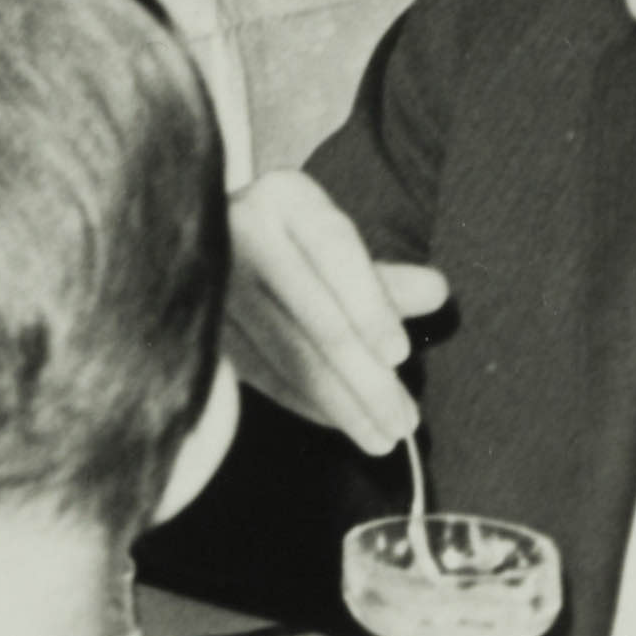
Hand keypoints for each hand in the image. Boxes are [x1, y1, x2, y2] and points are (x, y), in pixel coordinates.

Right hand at [224, 167, 449, 453]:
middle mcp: (241, 227)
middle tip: (403, 423)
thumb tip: (436, 292)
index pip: (334, 250)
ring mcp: (213, 276)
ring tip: (381, 438)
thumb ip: (385, 278)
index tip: (399, 355)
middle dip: (365, 377)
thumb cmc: (295, 243)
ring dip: (339, 402)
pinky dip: (301, 401)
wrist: (208, 237)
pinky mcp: (199, 318)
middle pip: (314, 313)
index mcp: (286, 197)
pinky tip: (336, 422)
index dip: (368, 303)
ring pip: (287, 351)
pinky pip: (258, 369)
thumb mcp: (340, 246)